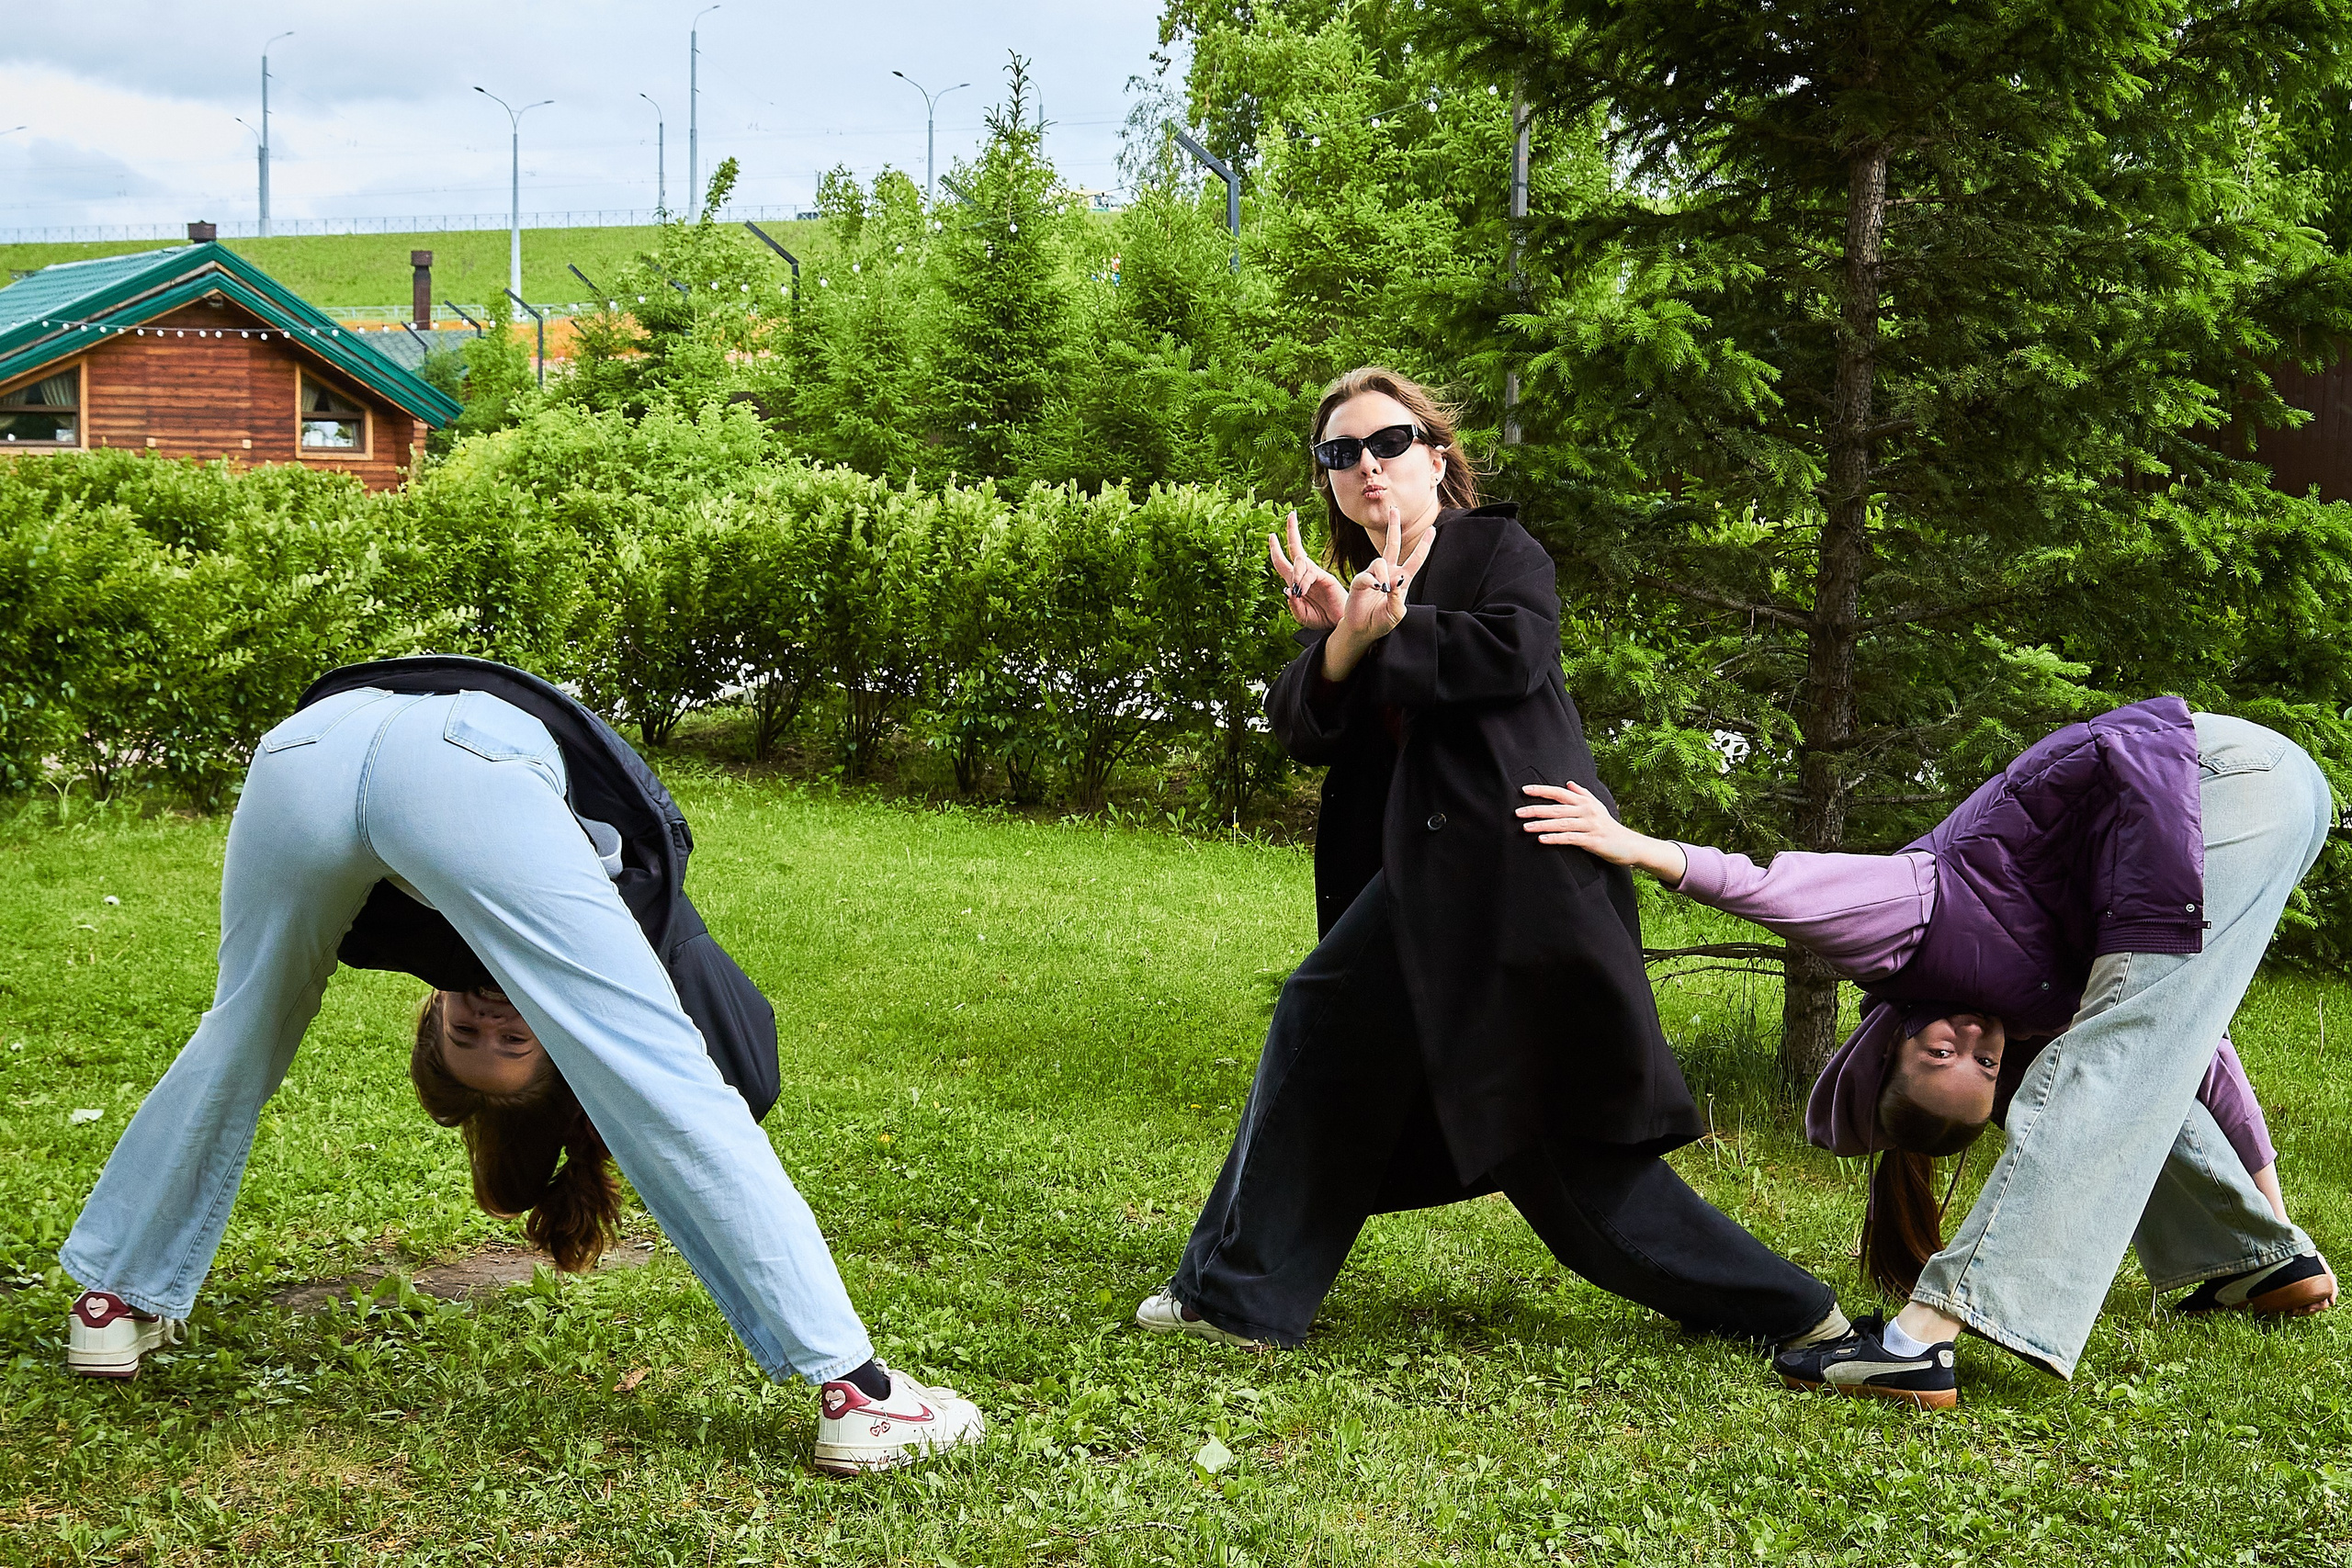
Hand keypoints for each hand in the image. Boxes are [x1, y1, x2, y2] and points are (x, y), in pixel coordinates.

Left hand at [1267, 510, 1345, 630]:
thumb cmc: (1320, 620)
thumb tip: (1286, 590)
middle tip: (1290, 514)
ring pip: (1299, 562)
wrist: (1338, 625)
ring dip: (1295, 574)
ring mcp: (1315, 574)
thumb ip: (1293, 605)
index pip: (1283, 562)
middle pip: (1295, 549)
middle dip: (1292, 531)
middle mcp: (1304, 575)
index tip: (1271, 535)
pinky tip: (1302, 590)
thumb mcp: (1301, 616)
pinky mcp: (1325, 577)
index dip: (1276, 549)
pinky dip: (1302, 580)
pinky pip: (1309, 572)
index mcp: (1296, 582)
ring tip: (1298, 591)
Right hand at [1321, 500, 1434, 680]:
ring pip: (1380, 561)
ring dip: (1383, 574)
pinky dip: (1372, 581)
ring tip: (1382, 589)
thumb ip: (1398, 598)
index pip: (1416, 559)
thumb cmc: (1382, 623)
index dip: (1424, 544)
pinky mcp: (1360, 580)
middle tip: (1394, 510)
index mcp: (1402, 579)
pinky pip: (1367, 575)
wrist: (1363, 630)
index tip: (1432, 529)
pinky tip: (1374, 589)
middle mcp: (1388, 573)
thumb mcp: (1396, 614)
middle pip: (1392, 544)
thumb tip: (1395, 580)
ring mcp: (1373, 575)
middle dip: (1393, 527)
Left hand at [1515, 781, 1687, 883]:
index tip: (1524, 790)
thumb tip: (1568, 783)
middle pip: (1557, 808)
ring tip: (1525, 827)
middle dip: (1535, 809)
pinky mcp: (1592, 840)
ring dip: (1542, 824)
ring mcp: (1589, 825)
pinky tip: (1542, 840)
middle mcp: (1586, 811)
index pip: (1559, 793)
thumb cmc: (1609, 826)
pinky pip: (1570, 838)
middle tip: (1517, 812)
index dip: (1542, 791)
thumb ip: (1582, 794)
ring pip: (1561, 823)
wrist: (1629, 844)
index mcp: (1585, 802)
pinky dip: (1555, 838)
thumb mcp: (1597, 807)